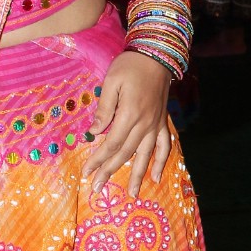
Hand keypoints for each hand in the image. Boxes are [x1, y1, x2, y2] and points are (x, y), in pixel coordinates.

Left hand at [84, 51, 172, 196]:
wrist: (157, 56)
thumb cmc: (130, 66)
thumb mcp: (111, 82)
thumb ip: (104, 109)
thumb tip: (94, 133)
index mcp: (129, 114)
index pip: (111, 143)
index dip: (98, 159)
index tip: (86, 172)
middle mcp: (144, 124)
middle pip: (125, 154)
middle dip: (109, 172)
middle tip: (96, 189)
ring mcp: (155, 125)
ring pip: (145, 156)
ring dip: (137, 176)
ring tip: (131, 195)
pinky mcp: (162, 122)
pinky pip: (164, 146)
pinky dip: (161, 162)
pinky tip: (157, 177)